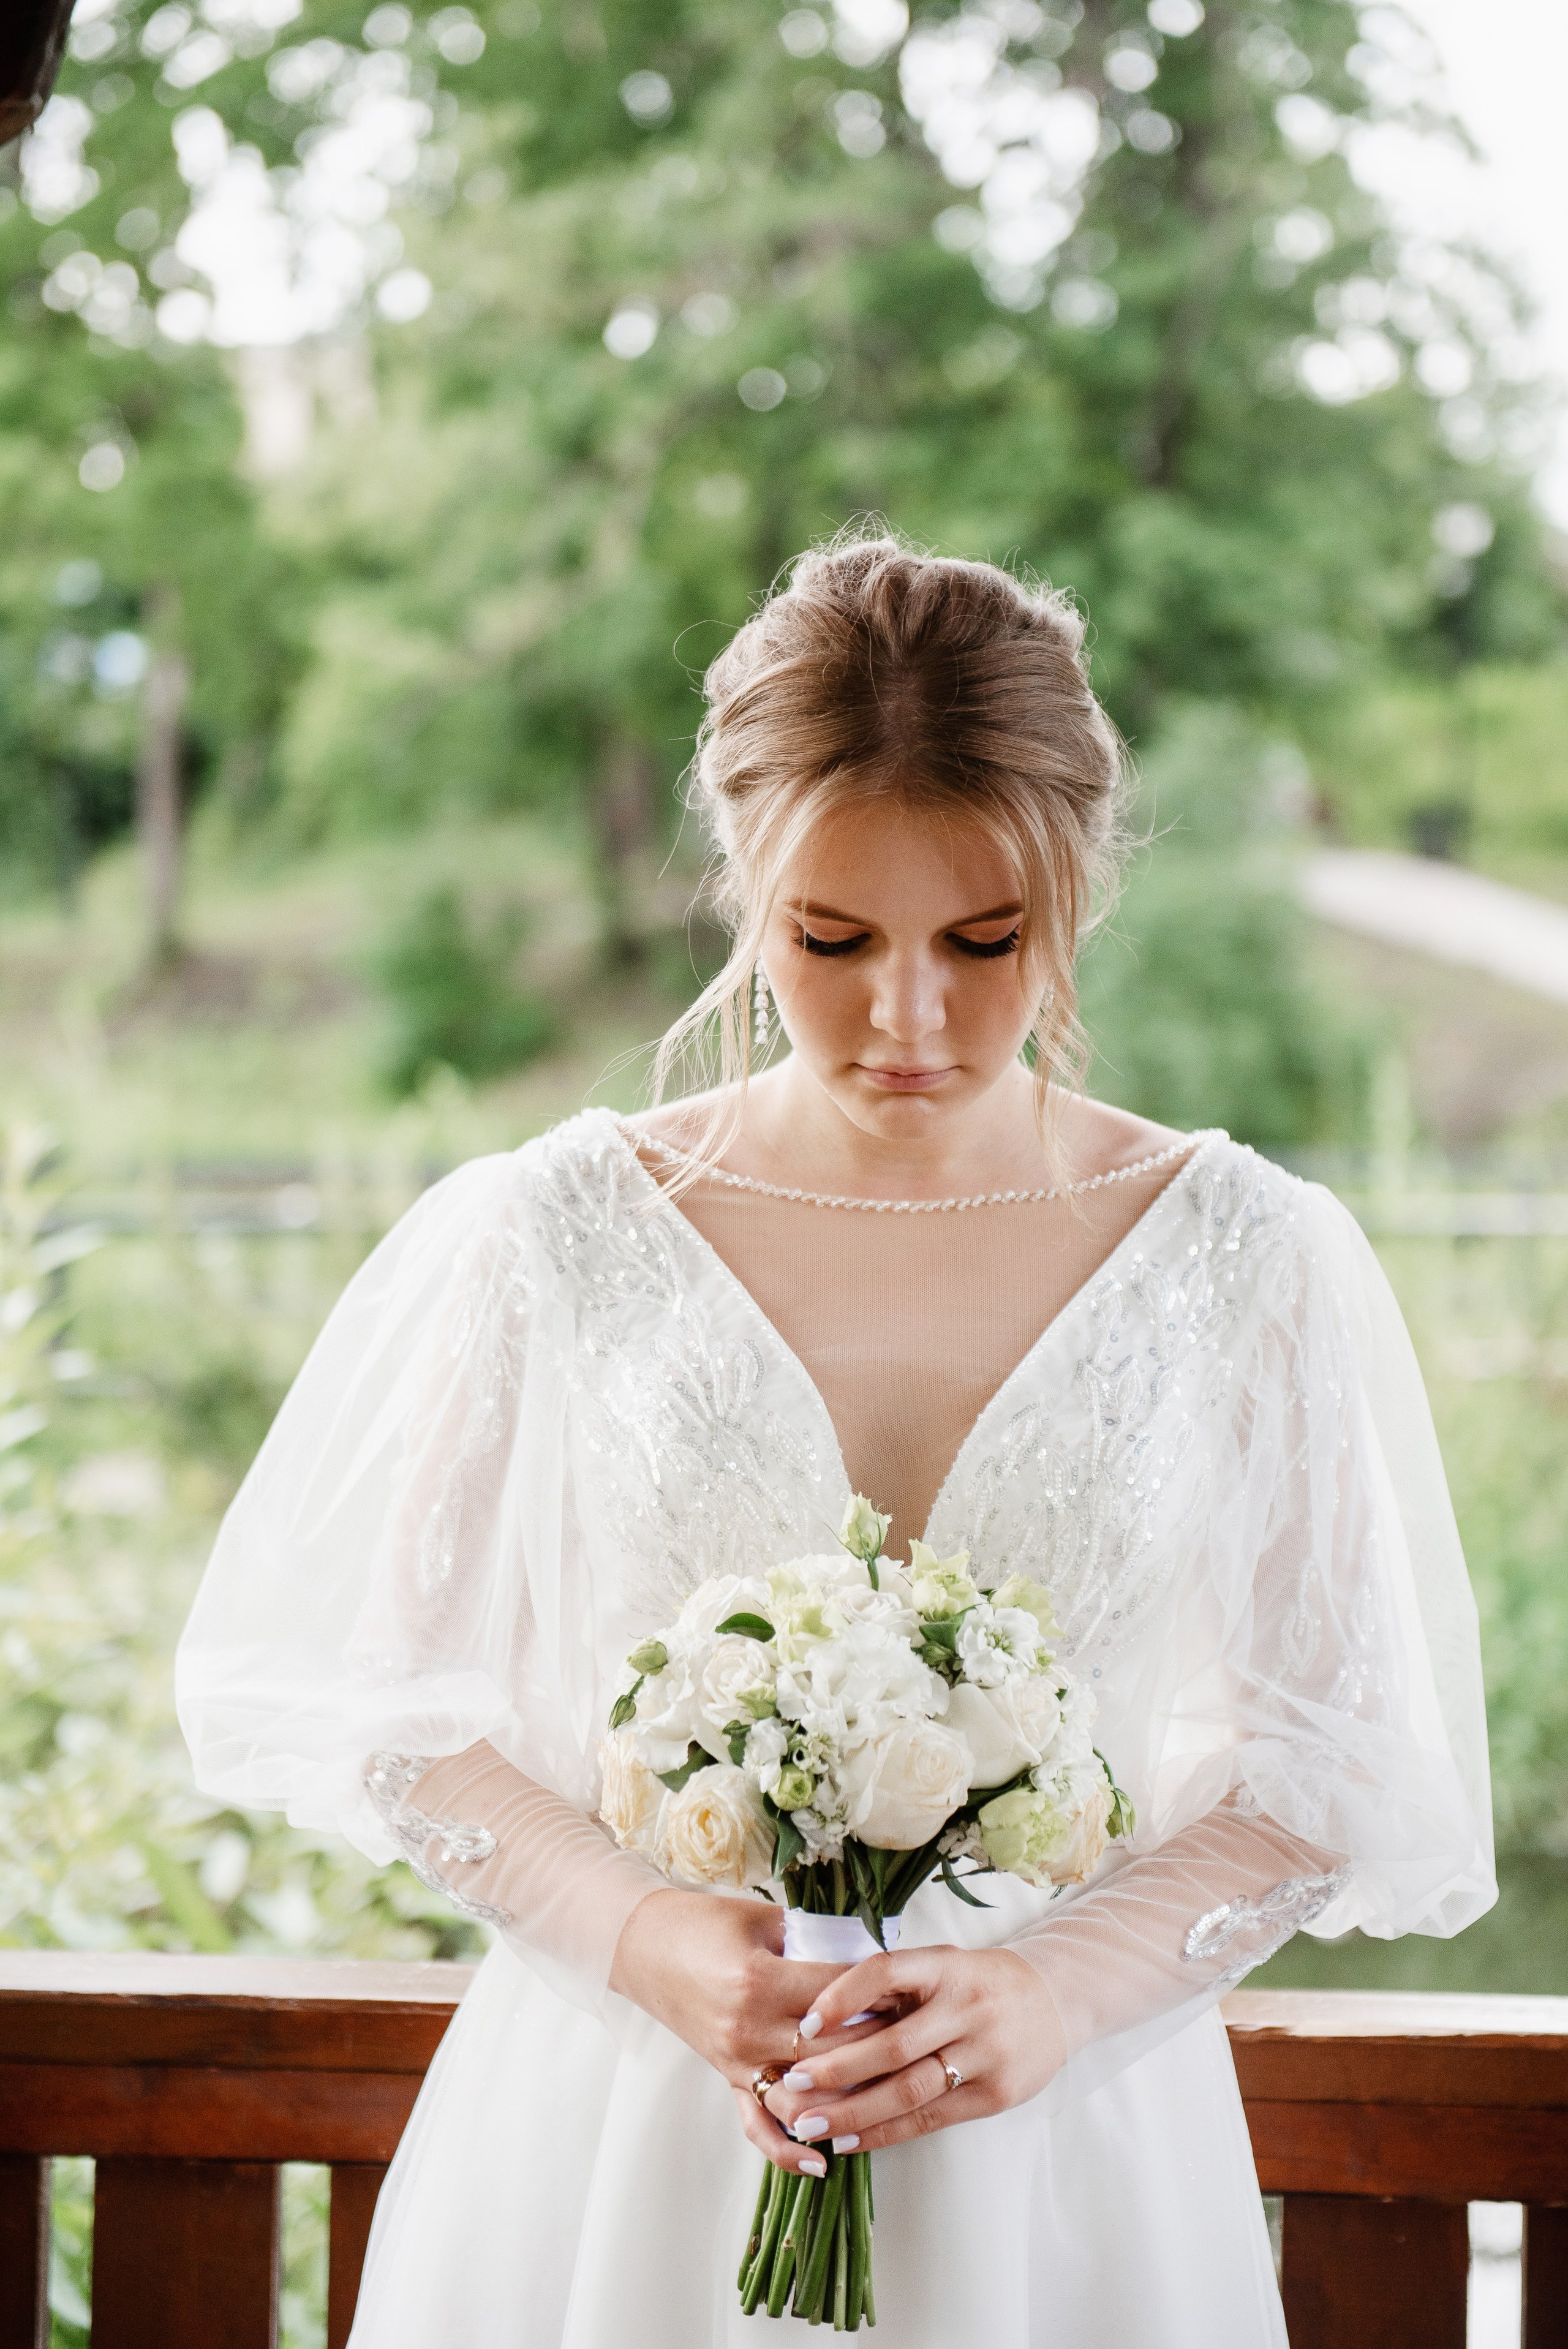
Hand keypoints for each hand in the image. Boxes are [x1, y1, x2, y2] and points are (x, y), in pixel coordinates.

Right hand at [609, 1889, 893, 2178]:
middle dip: (878, 2048)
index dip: (878, 1992)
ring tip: (885, 2097)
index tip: (910, 1990)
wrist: (644, 1947)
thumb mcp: (762, 1919)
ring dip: (845, 2103)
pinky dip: (788, 2152)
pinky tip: (822, 2163)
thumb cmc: (704, 1923)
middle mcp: (750, 2030)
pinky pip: (758, 2126)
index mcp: (760, 1981)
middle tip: (914, 2040)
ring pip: (803, 2099)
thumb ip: (812, 1940)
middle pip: (831, 2052)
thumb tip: (867, 1959)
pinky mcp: (728, 2078)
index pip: (837, 1996)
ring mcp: (738, 2061)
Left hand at [759, 1943, 1067, 2155]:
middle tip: (791, 2085)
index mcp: (945, 1965)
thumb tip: (819, 2019)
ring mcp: (985, 2053)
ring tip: (809, 2125)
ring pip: (909, 2090)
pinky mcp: (995, 2095)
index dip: (842, 1996)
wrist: (1055, 1999)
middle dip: (837, 2069)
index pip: (885, 1971)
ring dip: (854, 2112)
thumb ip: (893, 1987)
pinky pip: (930, 2118)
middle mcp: (966, 2007)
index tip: (804, 2023)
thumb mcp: (941, 1965)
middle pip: (893, 2044)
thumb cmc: (978, 1982)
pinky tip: (850, 2141)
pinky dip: (886, 2132)